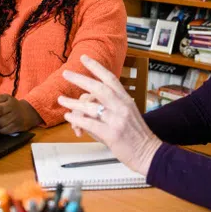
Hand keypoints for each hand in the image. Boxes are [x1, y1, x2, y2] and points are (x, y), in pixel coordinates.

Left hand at [0, 94, 41, 133]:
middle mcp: (12, 105)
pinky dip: (0, 131)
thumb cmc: (10, 108)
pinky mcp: (18, 125)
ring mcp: (15, 115)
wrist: (27, 113)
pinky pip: (5, 130)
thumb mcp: (2, 102)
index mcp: (6, 97)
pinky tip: (0, 128)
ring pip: (0, 122)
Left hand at [58, 55, 161, 175]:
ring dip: (72, 103)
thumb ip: (109, 106)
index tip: (84, 58)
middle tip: (66, 74)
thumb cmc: (136, 134)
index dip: (96, 67)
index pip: (110, 78)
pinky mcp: (111, 134)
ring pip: (90, 107)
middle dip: (80, 79)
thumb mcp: (126, 114)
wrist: (148, 153)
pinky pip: (89, 123)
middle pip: (98, 87)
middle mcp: (122, 107)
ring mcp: (117, 120)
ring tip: (62, 100)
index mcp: (126, 100)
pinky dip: (76, 119)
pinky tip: (69, 117)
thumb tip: (86, 102)